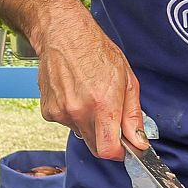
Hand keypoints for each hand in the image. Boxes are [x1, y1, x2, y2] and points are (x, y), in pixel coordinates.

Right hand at [34, 0, 146, 160]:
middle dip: (106, 137)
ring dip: (88, 123)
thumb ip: (133, 115)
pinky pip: (66, 123)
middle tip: (108, 114)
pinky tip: (74, 93)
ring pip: (81, 133)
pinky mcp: (48, 111)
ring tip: (88, 95)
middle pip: (95, 146)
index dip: (119, 153)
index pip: (108, 151)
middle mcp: (79, 112)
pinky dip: (72, 114)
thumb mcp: (126, 80)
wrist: (63, 34)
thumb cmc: (96, 51)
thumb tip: (138, 142)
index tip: (124, 147)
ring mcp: (61, 112)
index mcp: (102, 105)